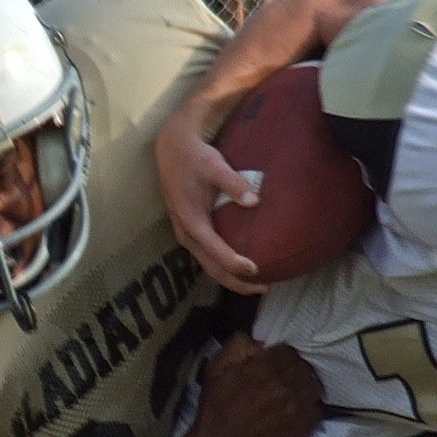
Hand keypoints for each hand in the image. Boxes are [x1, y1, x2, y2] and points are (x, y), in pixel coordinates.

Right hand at [155, 112, 266, 294]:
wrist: (172, 148)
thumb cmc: (195, 157)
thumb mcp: (214, 165)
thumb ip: (234, 183)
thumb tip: (255, 201)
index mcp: (191, 221)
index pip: (215, 250)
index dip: (234, 263)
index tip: (256, 269)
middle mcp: (187, 234)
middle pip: (212, 269)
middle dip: (237, 282)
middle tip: (264, 287)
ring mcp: (188, 235)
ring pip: (210, 267)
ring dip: (232, 278)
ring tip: (257, 284)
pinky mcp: (192, 232)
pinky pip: (209, 257)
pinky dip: (225, 267)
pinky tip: (242, 266)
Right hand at [186, 333, 322, 436]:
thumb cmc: (215, 407)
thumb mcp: (216, 369)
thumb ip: (238, 346)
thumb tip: (259, 340)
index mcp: (264, 370)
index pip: (288, 351)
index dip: (281, 355)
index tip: (274, 362)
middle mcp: (284, 388)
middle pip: (303, 367)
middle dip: (293, 368)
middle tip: (283, 375)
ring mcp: (296, 409)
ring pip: (314, 386)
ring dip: (305, 385)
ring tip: (293, 390)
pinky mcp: (302, 428)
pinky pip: (317, 410)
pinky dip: (309, 407)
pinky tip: (296, 408)